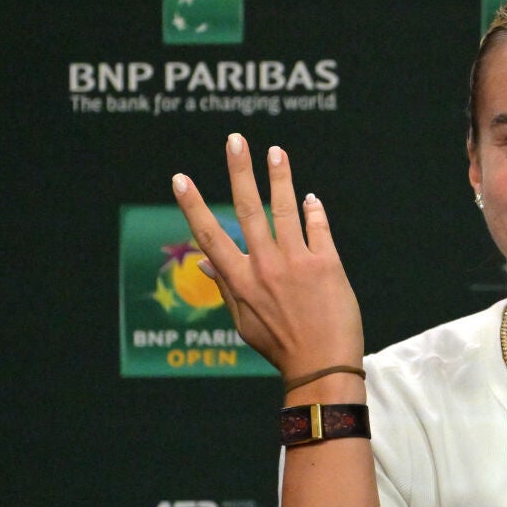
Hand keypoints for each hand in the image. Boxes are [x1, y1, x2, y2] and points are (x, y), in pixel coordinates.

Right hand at [171, 133, 363, 378]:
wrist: (323, 366)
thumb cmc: (281, 346)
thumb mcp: (243, 321)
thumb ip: (225, 286)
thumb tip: (202, 262)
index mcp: (240, 280)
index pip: (209, 235)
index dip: (193, 205)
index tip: (180, 178)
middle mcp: (265, 266)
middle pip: (248, 208)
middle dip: (240, 171)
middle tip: (235, 140)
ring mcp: (297, 262)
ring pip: (285, 209)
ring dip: (280, 177)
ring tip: (275, 151)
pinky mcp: (327, 264)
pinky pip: (318, 228)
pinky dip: (313, 210)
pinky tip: (310, 198)